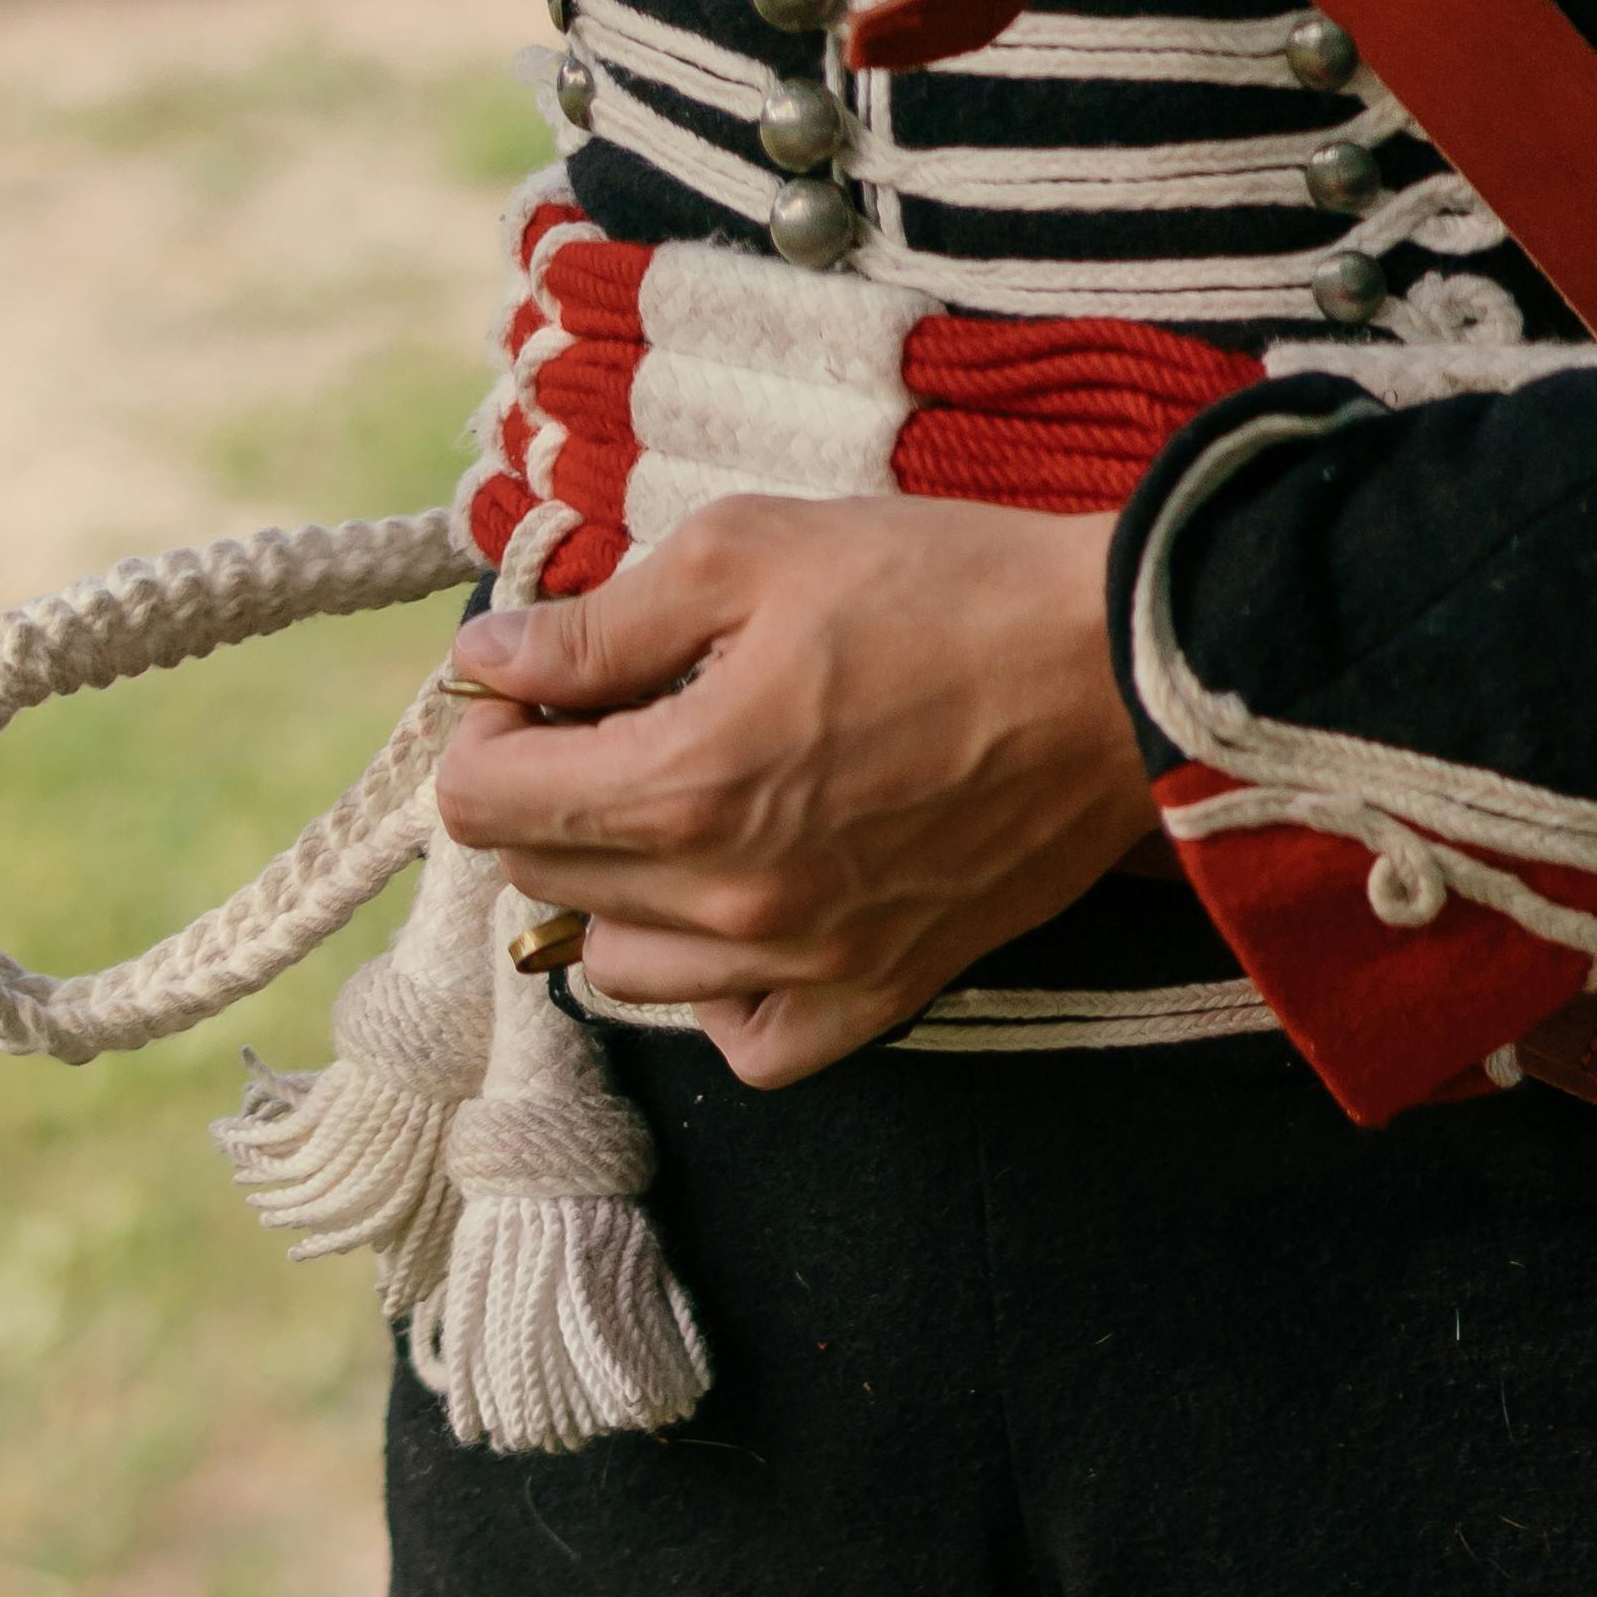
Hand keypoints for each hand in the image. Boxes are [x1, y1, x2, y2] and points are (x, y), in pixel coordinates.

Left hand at [437, 496, 1159, 1086]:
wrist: (1110, 674)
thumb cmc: (941, 591)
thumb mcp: (748, 552)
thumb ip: (601, 624)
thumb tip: (491, 659)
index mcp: (684, 780)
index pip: (486, 804)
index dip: (492, 729)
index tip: (542, 685)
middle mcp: (730, 899)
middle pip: (544, 884)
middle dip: (547, 797)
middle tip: (616, 724)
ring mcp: (802, 965)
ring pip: (623, 970)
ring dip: (619, 891)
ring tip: (680, 812)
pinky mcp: (874, 998)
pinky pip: (741, 1044)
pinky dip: (712, 992)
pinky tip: (738, 915)